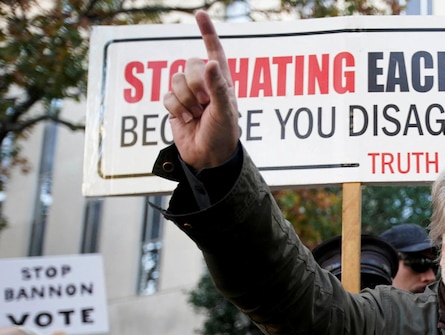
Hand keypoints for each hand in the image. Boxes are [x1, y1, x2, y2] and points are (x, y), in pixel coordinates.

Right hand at [163, 11, 239, 170]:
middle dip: (195, 84)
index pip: (214, 51)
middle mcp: (205, 83)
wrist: (208, 157)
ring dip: (185, 100)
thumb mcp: (225, 111)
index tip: (200, 14)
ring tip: (197, 115)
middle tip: (205, 104)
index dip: (207, 32)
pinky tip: (186, 120)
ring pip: (175, 80)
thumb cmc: (223, 134)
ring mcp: (188, 93)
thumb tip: (211, 63)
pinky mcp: (174, 105)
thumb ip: (218, 87)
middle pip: (189, 64)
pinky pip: (166, 95)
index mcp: (223, 81)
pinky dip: (176, 108)